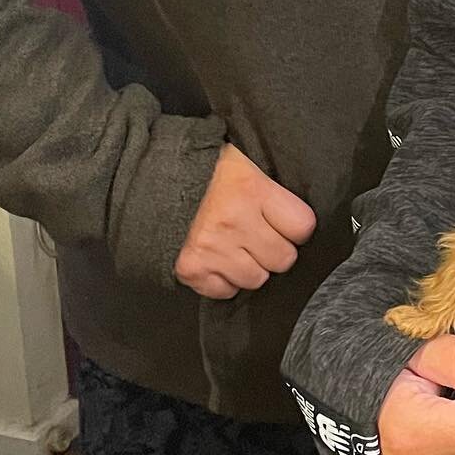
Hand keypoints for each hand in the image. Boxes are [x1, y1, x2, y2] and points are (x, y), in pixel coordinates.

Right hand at [174, 143, 316, 298]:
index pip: (302, 226)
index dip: (298, 228)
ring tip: (239, 248)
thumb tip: (298, 216)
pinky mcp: (190, 269)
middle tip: (262, 237)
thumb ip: (272, 188)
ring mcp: (211, 249)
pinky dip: (225, 281)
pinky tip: (219, 260)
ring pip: (256, 279)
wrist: (152, 178)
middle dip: (277, 250)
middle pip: (283, 259)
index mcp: (253, 190)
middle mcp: (235, 222)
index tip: (289, 224)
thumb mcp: (246, 162)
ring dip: (252, 267)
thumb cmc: (207, 168)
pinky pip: (225, 291)